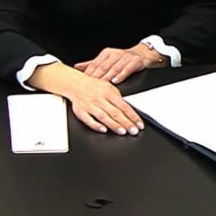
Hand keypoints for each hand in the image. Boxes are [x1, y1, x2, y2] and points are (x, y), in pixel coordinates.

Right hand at [29, 63, 143, 134]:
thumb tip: (129, 111)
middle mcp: (100, 99)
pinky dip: (96, 125)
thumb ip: (118, 99)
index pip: (124, 106)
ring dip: (114, 124)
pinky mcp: (81, 111)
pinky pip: (88, 119)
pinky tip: (103, 130)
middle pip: (115, 112)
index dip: (133, 116)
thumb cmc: (94, 87)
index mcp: (109, 93)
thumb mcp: (109, 88)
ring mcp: (90, 105)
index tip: (139, 125)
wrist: (76, 83)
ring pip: (103, 116)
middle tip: (134, 131)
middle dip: (126, 123)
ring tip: (122, 132)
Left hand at [74, 43, 165, 83]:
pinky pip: (127, 69)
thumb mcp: (106, 59)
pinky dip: (121, 76)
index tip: (81, 82)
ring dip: (107, 78)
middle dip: (96, 77)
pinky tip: (115, 81)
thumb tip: (77, 67)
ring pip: (114, 69)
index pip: (95, 64)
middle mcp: (115, 54)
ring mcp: (126, 57)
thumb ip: (92, 63)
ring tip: (101, 86)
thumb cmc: (122, 59)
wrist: (142, 54)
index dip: (88, 73)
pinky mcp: (135, 61)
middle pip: (103, 67)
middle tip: (89, 87)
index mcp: (106, 53)